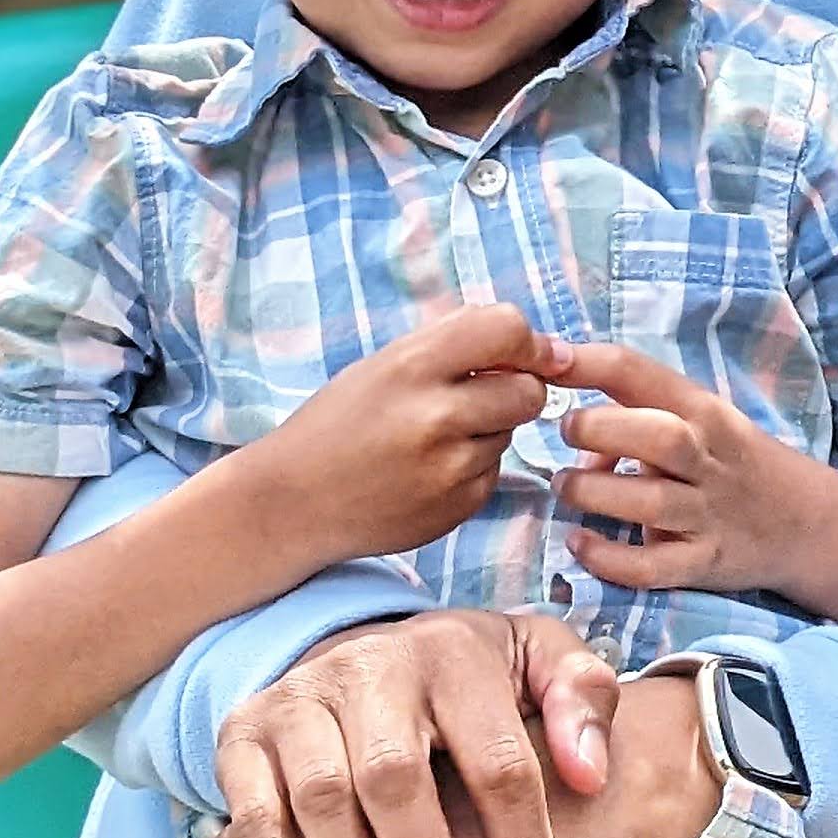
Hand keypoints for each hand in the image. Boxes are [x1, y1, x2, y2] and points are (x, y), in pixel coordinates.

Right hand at [207, 609, 622, 837]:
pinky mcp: (245, 731)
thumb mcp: (539, 660)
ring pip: (321, 799)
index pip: (497, 762)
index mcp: (454, 653)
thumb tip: (589, 773)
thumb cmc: (471, 678)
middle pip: (397, 780)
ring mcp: (300, 697)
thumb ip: (584, 698)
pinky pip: (252, 811)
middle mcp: (370, 667)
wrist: (369, 646)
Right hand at [248, 305, 568, 564]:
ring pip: (511, 433)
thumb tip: (544, 349)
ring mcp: (449, 468)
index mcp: (412, 366)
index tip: (533, 354)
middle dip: (516, 389)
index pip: (507, 329)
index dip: (530, 342)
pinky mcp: (456, 508)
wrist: (293, 501)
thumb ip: (455, 345)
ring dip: (489, 430)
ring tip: (433, 437)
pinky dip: (472, 467)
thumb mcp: (385, 363)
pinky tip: (427, 470)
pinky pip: (494, 474)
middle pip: (529, 390)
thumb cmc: (340, 422)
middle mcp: (436, 416)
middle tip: (477, 396)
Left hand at [551, 341, 837, 603]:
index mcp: (703, 411)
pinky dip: (610, 559)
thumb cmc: (733, 461)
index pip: (640, 373)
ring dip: (595, 493)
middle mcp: (709, 459)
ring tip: (566, 486)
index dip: (586, 362)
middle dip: (600, 429)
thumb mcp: (701, 422)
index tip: (546, 360)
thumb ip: (639, 418)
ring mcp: (709, 514)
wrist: (806, 522)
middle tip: (564, 431)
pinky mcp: (705, 563)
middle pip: (658, 436)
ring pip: (650, 502)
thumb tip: (576, 432)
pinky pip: (653, 568)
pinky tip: (580, 545)